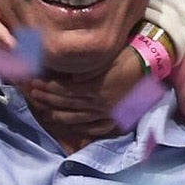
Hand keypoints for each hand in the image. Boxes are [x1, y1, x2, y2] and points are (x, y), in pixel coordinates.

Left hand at [26, 44, 146, 126]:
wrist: (150, 64)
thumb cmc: (127, 57)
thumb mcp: (106, 59)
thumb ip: (87, 71)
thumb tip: (71, 78)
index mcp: (95, 88)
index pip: (66, 91)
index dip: (49, 88)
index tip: (34, 83)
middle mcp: (98, 103)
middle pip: (69, 104)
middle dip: (49, 99)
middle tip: (33, 95)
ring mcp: (106, 112)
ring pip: (79, 117)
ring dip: (61, 114)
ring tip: (47, 111)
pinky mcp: (115, 116)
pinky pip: (96, 127)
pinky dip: (83, 128)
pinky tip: (73, 127)